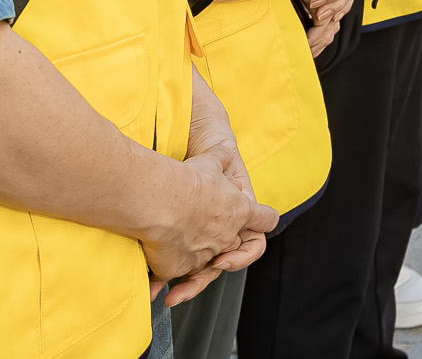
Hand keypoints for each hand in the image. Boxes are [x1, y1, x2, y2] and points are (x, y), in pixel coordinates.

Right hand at [140, 135, 274, 292]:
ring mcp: (205, 253)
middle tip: (206, 243)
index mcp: (241, 210)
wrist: (161, 198)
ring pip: (203, 265)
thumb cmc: (188, 179)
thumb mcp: (210, 161)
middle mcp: (227, 236)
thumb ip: (221, 156)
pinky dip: (166, 273)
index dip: (262, 221)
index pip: (265, 220)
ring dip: (192, 268)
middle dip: (222, 249)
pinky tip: (156, 276)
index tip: (254, 223)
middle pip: (232, 247)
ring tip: (176, 269)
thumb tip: (227, 145)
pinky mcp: (178, 267)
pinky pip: (175, 273)